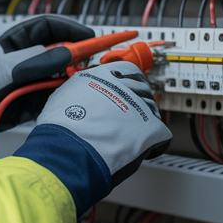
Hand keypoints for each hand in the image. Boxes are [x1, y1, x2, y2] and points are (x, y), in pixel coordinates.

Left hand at [0, 15, 94, 132]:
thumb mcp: (4, 69)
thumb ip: (36, 61)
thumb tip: (66, 54)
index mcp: (12, 38)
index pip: (47, 26)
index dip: (70, 29)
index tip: (90, 38)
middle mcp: (23, 54)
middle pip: (57, 49)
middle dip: (75, 54)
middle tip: (93, 61)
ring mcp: (28, 75)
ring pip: (58, 71)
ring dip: (71, 75)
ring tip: (84, 78)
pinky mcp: (31, 96)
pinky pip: (53, 91)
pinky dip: (63, 93)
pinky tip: (71, 94)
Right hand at [16, 61, 171, 212]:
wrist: (67, 151)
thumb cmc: (61, 130)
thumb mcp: (63, 96)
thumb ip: (80, 92)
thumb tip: (82, 97)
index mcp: (103, 74)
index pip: (127, 71)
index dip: (126, 85)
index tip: (125, 92)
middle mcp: (123, 86)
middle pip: (142, 89)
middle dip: (137, 103)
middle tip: (129, 117)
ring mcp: (139, 106)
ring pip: (152, 111)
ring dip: (144, 122)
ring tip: (132, 136)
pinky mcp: (150, 128)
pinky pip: (162, 134)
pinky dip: (154, 144)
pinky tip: (145, 150)